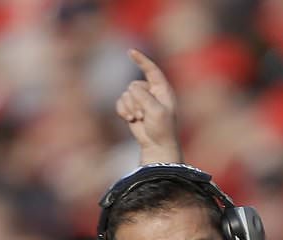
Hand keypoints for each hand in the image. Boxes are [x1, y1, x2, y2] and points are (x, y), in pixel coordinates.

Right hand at [115, 49, 180, 163]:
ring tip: (139, 118)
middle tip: (144, 115)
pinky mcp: (131, 107)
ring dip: (130, 108)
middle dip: (136, 101)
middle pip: (134, 86)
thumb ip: (144, 96)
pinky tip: (129, 119)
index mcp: (163, 90)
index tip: (130, 52)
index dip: (141, 60)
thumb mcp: (156, 111)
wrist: (156, 145)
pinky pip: (120, 102)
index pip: (152, 70)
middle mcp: (152, 92)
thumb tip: (131, 88)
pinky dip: (123, 110)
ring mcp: (141, 99)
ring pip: (126, 94)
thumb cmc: (162, 128)